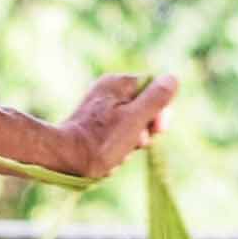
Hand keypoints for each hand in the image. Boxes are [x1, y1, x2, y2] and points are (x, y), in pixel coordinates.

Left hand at [59, 74, 177, 178]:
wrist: (63, 160)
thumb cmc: (101, 141)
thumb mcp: (136, 118)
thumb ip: (156, 98)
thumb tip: (173, 78)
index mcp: (118, 82)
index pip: (156, 90)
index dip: (161, 113)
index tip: (157, 130)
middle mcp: (107, 91)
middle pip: (144, 110)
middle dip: (144, 131)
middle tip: (134, 143)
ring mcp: (99, 109)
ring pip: (132, 127)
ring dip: (131, 144)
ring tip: (117, 152)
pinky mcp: (93, 126)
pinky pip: (117, 136)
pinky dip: (117, 149)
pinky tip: (108, 157)